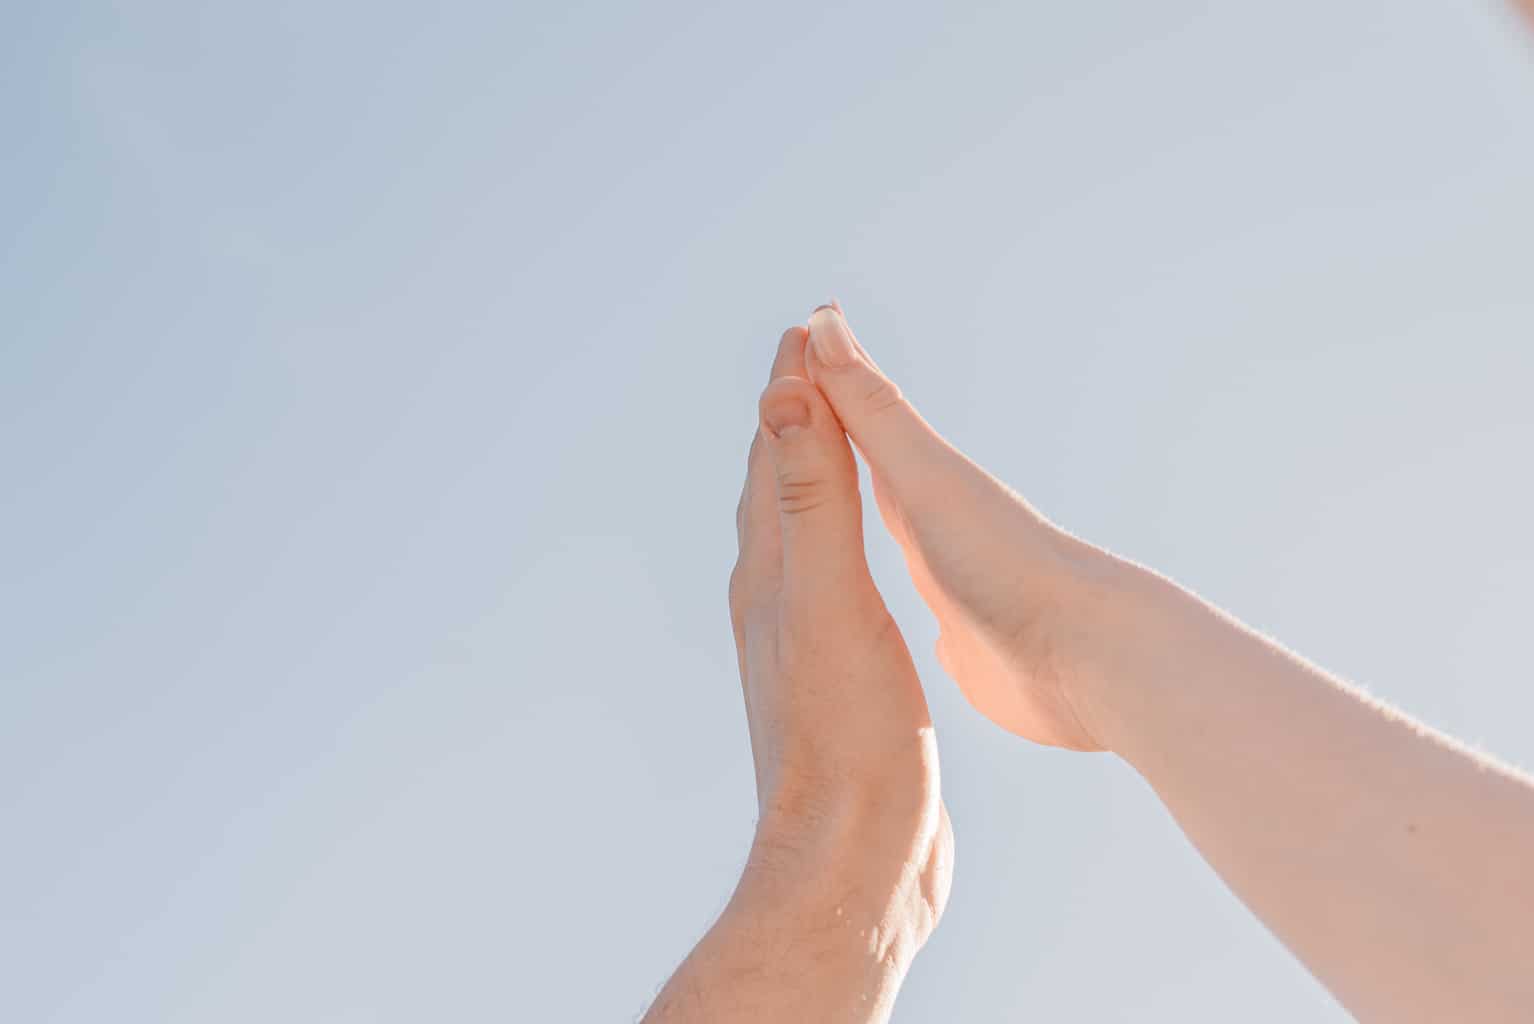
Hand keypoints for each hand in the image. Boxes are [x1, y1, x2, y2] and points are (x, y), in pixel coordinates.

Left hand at [645, 325, 953, 1022]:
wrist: (854, 858)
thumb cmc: (847, 736)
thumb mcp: (831, 602)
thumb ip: (811, 500)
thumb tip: (781, 397)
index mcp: (772, 576)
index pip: (774, 455)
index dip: (791, 388)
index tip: (806, 326)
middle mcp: (777, 603)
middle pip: (778, 489)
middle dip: (795, 422)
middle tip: (815, 365)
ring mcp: (806, 645)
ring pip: (803, 539)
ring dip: (815, 482)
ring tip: (832, 449)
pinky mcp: (841, 684)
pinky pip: (835, 587)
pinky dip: (845, 546)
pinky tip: (857, 566)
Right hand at [803, 305, 1129, 750]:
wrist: (1083, 657)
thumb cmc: (1005, 564)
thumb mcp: (925, 477)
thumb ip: (872, 410)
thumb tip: (823, 319)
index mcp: (925, 481)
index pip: (861, 413)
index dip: (826, 375)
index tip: (802, 328)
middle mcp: (938, 521)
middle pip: (876, 461)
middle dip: (836, 429)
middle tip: (802, 394)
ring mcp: (952, 577)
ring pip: (895, 525)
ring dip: (862, 500)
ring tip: (836, 485)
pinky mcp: (962, 636)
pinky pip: (919, 600)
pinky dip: (896, 584)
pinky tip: (893, 597)